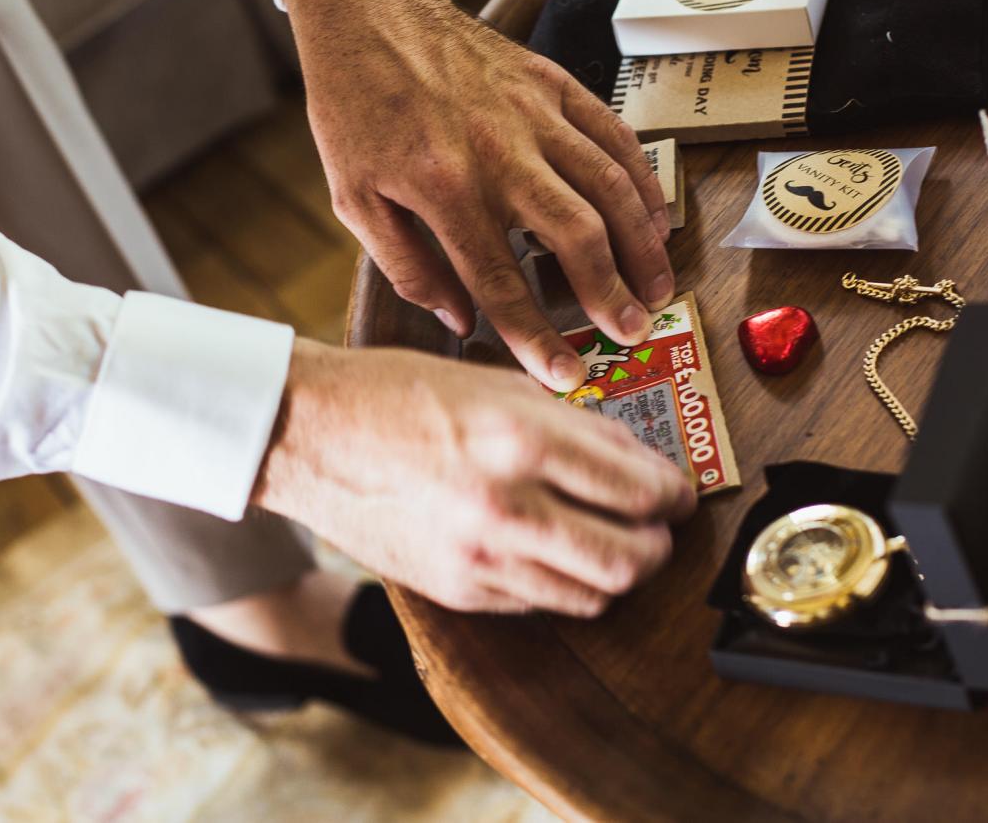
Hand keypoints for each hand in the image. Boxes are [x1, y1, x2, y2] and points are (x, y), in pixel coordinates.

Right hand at [253, 340, 696, 615]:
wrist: (309, 433)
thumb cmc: (401, 394)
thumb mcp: (500, 384)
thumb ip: (578, 426)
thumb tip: (639, 461)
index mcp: (522, 439)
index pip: (638, 489)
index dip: (675, 495)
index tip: (678, 492)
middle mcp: (506, 504)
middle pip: (628, 558)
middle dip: (660, 545)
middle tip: (660, 527)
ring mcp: (480, 556)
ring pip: (591, 595)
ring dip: (620, 573)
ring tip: (618, 545)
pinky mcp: (457, 589)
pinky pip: (540, 603)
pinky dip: (566, 584)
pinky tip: (560, 555)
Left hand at [284, 0, 673, 392]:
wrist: (369, 15)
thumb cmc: (358, 111)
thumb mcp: (355, 199)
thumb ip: (408, 267)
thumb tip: (460, 321)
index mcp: (444, 188)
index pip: (501, 281)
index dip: (537, 337)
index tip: (565, 376)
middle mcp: (499, 153)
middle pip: (574, 236)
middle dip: (610, 292)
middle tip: (632, 332)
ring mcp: (535, 115)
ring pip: (609, 187)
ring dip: (640, 244)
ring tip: (656, 288)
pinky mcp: (554, 85)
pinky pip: (615, 135)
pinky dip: (644, 180)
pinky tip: (656, 220)